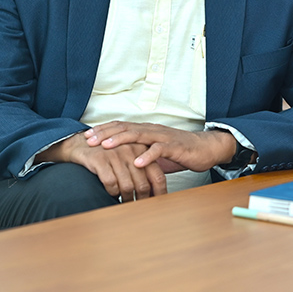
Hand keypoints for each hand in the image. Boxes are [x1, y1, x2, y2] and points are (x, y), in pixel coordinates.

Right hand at [36, 133, 167, 201]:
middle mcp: (131, 151)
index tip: (159, 203)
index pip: (158, 176)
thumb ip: (142, 170)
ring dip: (126, 198)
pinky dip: (112, 192)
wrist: (81, 143)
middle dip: (141, 199)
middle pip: (143, 184)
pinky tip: (111, 192)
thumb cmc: (108, 153)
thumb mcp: (128, 157)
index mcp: (142, 150)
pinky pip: (110, 183)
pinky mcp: (100, 159)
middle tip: (138, 206)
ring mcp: (115, 154)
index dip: (160, 192)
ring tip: (124, 201)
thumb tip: (155, 192)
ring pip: (127, 186)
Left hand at [84, 121, 236, 171]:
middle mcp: (152, 130)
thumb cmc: (179, 151)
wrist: (205, 148)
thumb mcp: (154, 153)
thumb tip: (120, 165)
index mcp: (146, 131)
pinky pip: (159, 150)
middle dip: (105, 133)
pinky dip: (147, 156)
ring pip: (139, 135)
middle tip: (88, 140)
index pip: (121, 126)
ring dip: (121, 141)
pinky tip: (137, 162)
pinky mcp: (174, 147)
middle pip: (125, 128)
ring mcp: (163, 137)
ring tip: (106, 146)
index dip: (104, 130)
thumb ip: (139, 155)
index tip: (87, 135)